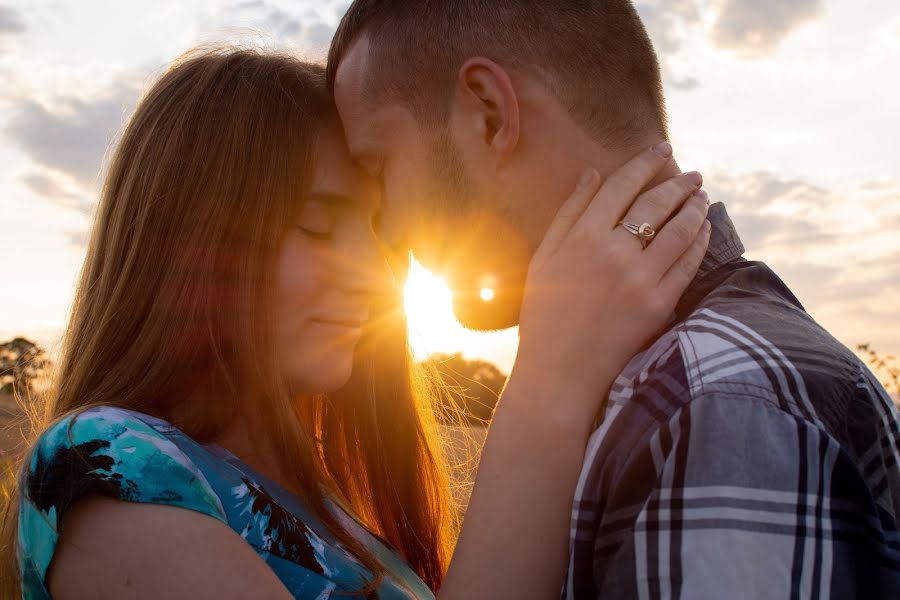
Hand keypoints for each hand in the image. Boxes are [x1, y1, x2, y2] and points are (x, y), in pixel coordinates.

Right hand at [515, 144, 710, 418]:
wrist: (559, 371)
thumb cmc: (545, 314)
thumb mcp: (544, 257)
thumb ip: (568, 213)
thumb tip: (592, 174)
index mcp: (582, 237)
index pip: (621, 186)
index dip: (645, 163)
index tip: (662, 150)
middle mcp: (613, 252)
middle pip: (655, 203)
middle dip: (678, 182)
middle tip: (693, 174)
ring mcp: (639, 279)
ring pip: (679, 229)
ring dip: (695, 207)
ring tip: (702, 196)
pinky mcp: (658, 305)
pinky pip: (688, 264)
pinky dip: (700, 240)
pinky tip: (703, 229)